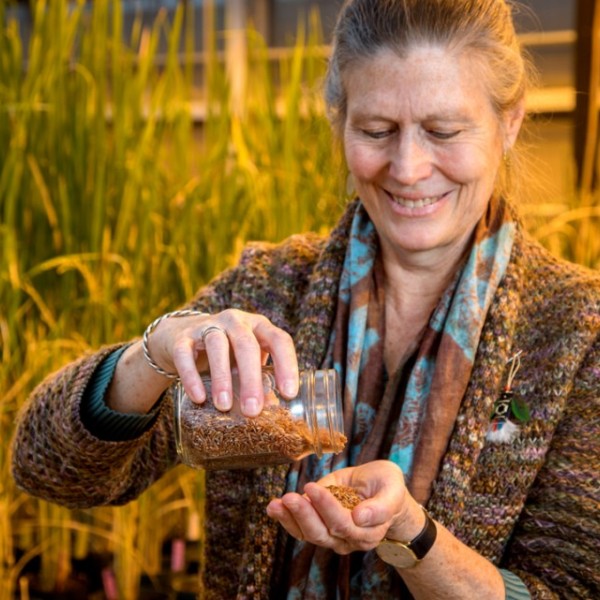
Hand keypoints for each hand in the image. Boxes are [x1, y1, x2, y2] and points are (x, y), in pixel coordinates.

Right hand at [147, 309, 298, 415]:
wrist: (182, 336)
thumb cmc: (226, 353)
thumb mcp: (246, 361)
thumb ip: (258, 379)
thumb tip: (272, 412)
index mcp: (259, 326)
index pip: (279, 340)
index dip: (287, 365)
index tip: (289, 394)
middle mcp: (236, 321)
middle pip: (247, 345)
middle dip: (251, 379)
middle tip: (253, 410)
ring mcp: (208, 325)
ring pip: (217, 345)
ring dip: (222, 377)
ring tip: (224, 406)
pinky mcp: (182, 337)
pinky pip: (185, 354)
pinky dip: (191, 376)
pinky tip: (198, 397)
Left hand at [266, 460, 422, 553]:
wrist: (382, 491)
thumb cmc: (387, 487)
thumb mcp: (392, 488)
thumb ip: (381, 506)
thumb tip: (360, 517)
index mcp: (368, 531)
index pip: (343, 523)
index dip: (327, 506)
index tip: (314, 486)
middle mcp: (349, 539)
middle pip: (322, 533)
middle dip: (304, 515)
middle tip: (289, 497)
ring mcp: (333, 536)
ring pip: (308, 534)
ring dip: (289, 519)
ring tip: (275, 504)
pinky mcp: (320, 527)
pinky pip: (301, 529)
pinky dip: (286, 519)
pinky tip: (274, 507)